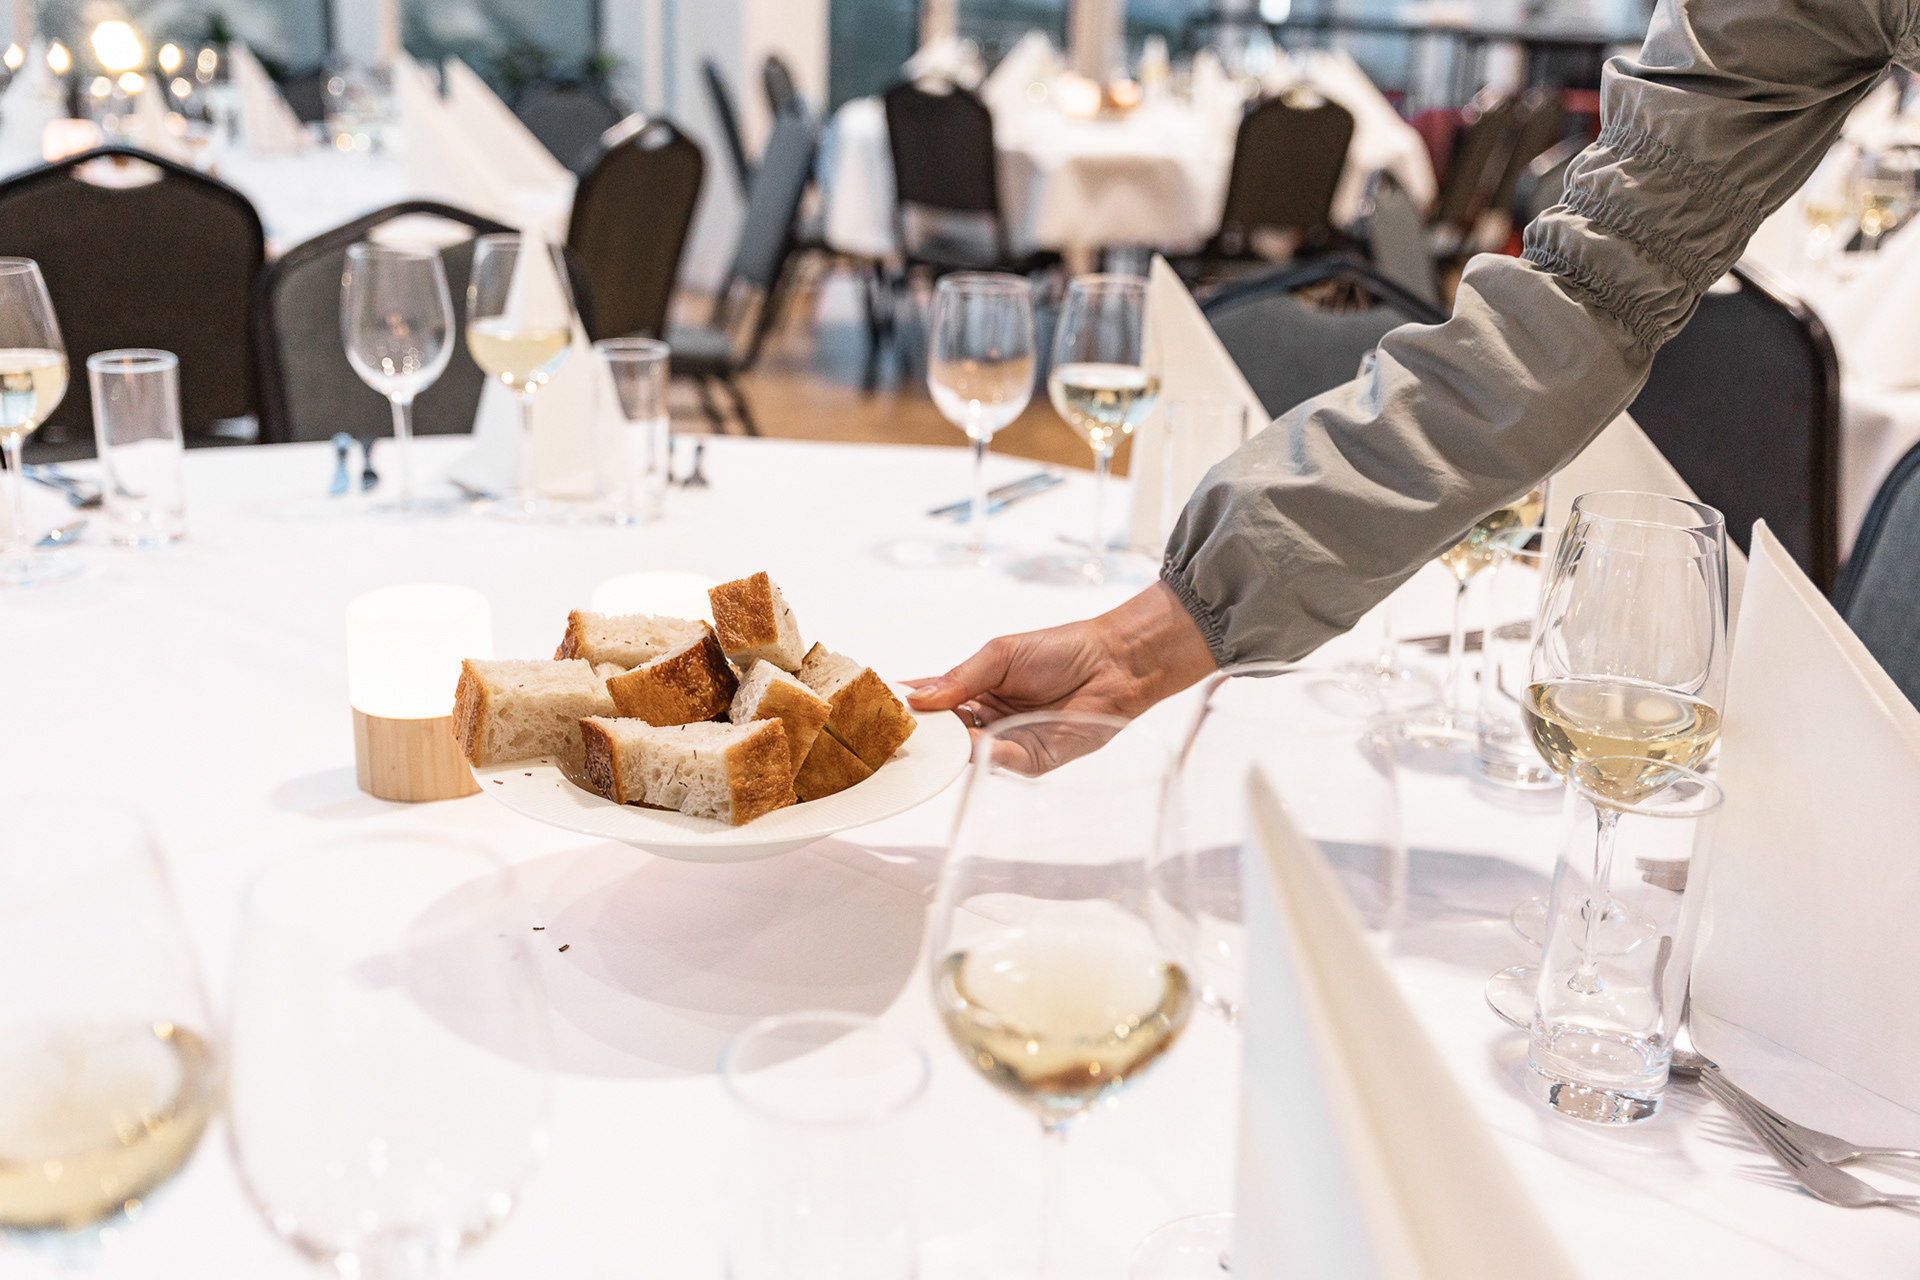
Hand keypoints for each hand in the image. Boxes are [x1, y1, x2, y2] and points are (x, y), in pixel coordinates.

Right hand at [907, 582, 1217, 772]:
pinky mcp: (1033, 761)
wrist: (1113, 662)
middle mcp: (984, 721)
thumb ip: (959, 680)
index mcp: (972, 692)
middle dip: (921, 737)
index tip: (874, 711)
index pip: (929, 704)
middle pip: (942, 736)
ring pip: (967, 754)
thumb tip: (916, 700)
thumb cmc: (1060, 650)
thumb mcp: (999, 655)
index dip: (904, 708)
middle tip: (891, 735)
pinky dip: (985, 756)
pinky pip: (1002, 764)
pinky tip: (974, 743)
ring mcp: (1007, 743)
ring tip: (926, 741)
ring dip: (948, 750)